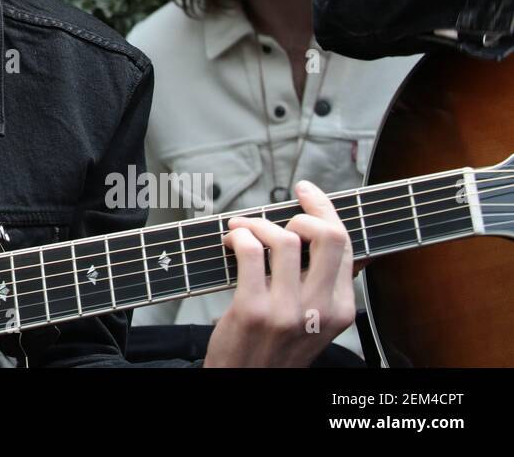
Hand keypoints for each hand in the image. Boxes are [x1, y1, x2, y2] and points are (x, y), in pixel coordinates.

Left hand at [203, 181, 356, 366]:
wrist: (248, 384)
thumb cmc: (276, 349)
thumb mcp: (317, 324)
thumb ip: (327, 287)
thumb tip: (342, 244)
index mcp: (341, 309)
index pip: (345, 244)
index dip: (324, 210)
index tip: (306, 192)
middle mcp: (320, 309)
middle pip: (326, 235)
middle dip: (302, 211)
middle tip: (279, 212)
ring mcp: (287, 311)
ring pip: (284, 239)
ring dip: (258, 223)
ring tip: (243, 228)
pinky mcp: (253, 310)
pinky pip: (250, 251)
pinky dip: (238, 234)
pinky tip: (232, 239)